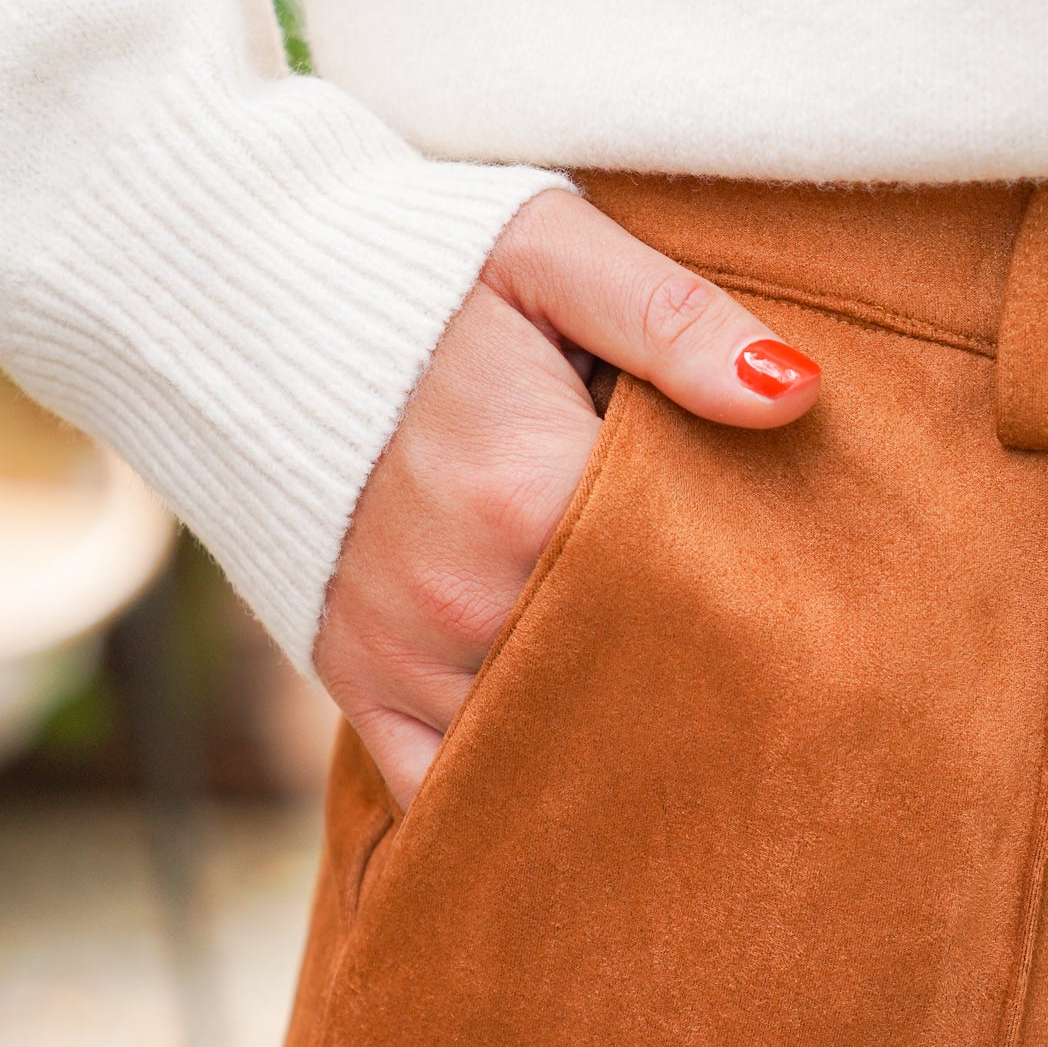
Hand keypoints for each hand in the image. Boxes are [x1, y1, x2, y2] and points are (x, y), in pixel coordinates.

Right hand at [314, 187, 819, 807]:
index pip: (686, 597)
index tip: (792, 600)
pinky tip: (569, 781)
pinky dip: (504, 792)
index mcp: (528, 502)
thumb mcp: (552, 254)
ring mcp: (404, 654)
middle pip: (621, 688)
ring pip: (542, 750)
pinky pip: (440, 789)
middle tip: (761, 684)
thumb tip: (793, 393)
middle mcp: (463, 604)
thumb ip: (673, 321)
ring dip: (606, 742)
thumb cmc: (424, 267)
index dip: (748, 600)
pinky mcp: (358, 679)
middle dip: (687, 689)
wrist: (255, 295)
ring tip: (681, 733)